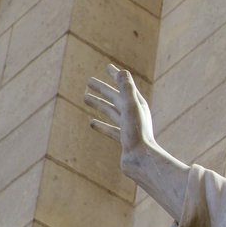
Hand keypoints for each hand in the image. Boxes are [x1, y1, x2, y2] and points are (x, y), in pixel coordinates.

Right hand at [83, 65, 189, 219]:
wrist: (141, 160)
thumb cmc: (137, 134)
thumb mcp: (131, 107)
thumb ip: (127, 89)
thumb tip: (121, 71)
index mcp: (137, 104)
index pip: (125, 85)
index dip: (116, 76)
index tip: (107, 66)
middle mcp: (135, 114)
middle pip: (116, 97)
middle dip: (103, 88)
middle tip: (88, 81)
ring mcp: (129, 127)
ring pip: (111, 111)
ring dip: (99, 103)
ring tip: (84, 97)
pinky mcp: (124, 139)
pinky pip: (110, 129)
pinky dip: (101, 124)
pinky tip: (91, 123)